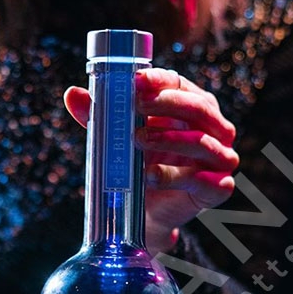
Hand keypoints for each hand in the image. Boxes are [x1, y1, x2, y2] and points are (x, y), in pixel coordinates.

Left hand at [64, 68, 238, 253]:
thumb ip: (99, 116)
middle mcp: (214, 128)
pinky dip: (174, 177)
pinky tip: (151, 176)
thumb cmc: (137, 167)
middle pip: (199, 107)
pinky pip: (203, 180)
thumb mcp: (117, 138)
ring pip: (202, 142)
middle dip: (167, 105)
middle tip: (136, 107)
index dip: (159, 81)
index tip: (134, 82)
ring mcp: (221, 158)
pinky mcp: (219, 186)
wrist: (145, 212)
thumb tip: (72, 93)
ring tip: (137, 142)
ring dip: (169, 140)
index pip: (180, 84)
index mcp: (193, 106)